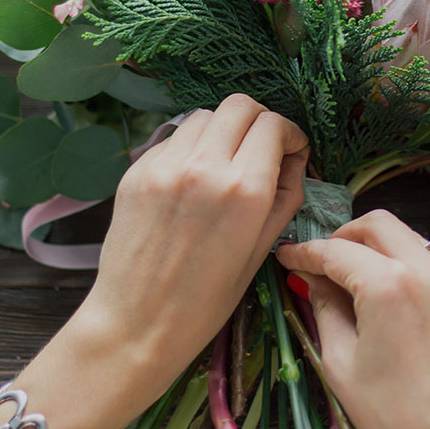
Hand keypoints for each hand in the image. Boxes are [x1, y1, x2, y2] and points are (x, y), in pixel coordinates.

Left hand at [79, 94, 308, 401]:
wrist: (137, 323)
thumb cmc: (206, 301)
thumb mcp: (261, 252)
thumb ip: (284, 197)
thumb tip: (292, 160)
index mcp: (243, 190)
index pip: (274, 124)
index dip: (290, 135)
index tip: (290, 152)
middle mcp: (204, 166)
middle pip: (240, 105)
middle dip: (259, 123)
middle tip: (261, 151)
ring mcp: (165, 165)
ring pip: (204, 116)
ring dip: (222, 132)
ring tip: (224, 166)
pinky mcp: (136, 171)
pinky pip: (173, 139)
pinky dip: (191, 149)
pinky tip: (191, 183)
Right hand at [276, 211, 429, 428]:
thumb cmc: (389, 419)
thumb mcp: (340, 361)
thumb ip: (325, 308)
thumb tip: (315, 280)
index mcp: (390, 285)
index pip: (337, 251)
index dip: (305, 252)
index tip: (285, 258)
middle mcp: (428, 272)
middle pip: (378, 225)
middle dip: (344, 236)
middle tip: (320, 262)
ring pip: (408, 240)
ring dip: (376, 249)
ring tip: (350, 281)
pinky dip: (402, 268)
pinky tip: (384, 299)